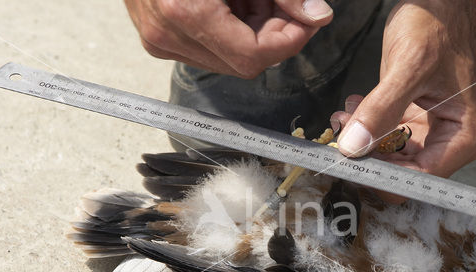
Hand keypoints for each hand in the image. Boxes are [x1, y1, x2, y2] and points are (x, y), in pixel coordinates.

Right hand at [124, 0, 333, 78]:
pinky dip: (230, 30)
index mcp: (183, 13)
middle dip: (272, 36)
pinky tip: (235, 1)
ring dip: (252, 33)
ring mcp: (158, 40)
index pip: (252, 56)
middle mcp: (166, 35)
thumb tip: (318, 15)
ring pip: (226, 59)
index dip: (288, 42)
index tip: (308, 20)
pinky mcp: (157, 38)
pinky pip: (206, 49)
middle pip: (241, 62)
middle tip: (288, 4)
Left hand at [333, 0, 475, 202]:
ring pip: (391, 157)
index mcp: (467, 134)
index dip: (386, 176)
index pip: (422, 177)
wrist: (439, 2)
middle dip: (371, 156)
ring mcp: (435, 132)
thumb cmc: (438, 25)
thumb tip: (355, 147)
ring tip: (347, 117)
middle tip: (344, 135)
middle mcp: (455, 140)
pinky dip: (368, 127)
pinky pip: (387, 138)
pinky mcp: (418, 122)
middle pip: (406, 171)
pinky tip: (355, 110)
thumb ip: (380, 109)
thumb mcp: (407, 67)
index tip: (352, 165)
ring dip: (364, 141)